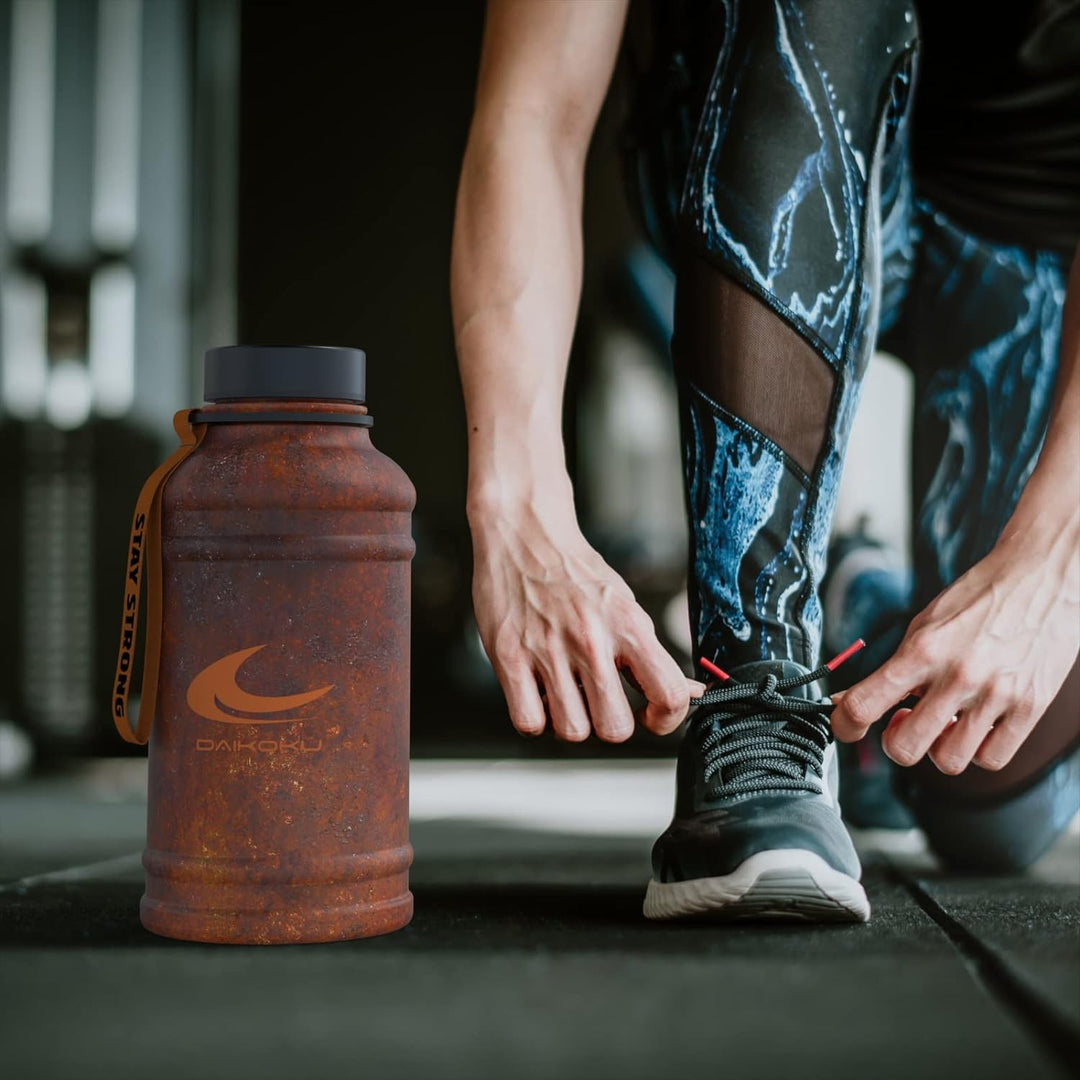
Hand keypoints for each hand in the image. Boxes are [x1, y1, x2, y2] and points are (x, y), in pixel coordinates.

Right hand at [469, 500, 702, 742]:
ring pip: (572, 731)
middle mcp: (591, 640)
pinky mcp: (508, 658)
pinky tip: (538, 695)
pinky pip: (529, 722)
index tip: (650, 716)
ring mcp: (547, 651)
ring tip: (565, 695)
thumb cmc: (574, 571)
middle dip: (611, 723)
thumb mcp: (625, 605)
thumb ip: (651, 653)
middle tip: (601, 703)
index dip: (666, 719)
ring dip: (571, 721)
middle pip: (616, 728)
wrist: (524, 534)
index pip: (669, 694)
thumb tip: (692, 692)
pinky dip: (534, 718)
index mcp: (628, 625)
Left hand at [831, 536, 1079, 772]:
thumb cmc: (979, 598)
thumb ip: (892, 667)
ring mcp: (997, 694)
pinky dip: (977, 750)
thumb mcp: (923, 624)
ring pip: (948, 761)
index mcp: (923, 650)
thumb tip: (850, 701)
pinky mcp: (1031, 707)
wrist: (1042, 576)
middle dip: (895, 742)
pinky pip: (992, 758)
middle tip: (904, 721)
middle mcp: (958, 675)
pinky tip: (976, 725)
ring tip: (945, 721)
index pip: (864, 704)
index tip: (845, 727)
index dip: (845, 725)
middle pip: (905, 748)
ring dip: (938, 748)